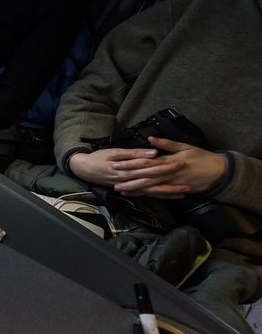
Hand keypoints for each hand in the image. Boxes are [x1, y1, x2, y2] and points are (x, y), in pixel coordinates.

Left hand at [107, 137, 227, 197]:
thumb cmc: (202, 157)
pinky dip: (148, 195)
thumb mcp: (185, 147)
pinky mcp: (176, 191)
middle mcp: (169, 174)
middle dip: (129, 178)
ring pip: (151, 187)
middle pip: (145, 176)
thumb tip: (151, 138)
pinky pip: (159, 194)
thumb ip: (167, 144)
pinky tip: (137, 195)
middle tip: (113, 180)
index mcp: (170, 161)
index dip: (131, 164)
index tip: (117, 164)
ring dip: (135, 189)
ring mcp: (172, 184)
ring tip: (121, 189)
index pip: (146, 162)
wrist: (219, 172)